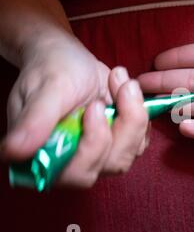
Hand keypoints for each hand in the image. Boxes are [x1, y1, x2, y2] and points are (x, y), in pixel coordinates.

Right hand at [2, 33, 148, 187]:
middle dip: (125, 123)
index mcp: (46, 156)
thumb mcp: (45, 90)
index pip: (75, 174)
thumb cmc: (50, 70)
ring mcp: (101, 152)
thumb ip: (34, 121)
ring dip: (135, 113)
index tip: (96, 106)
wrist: (66, 57)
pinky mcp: (120, 140)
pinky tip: (125, 88)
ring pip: (133, 151)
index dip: (93, 146)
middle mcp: (75, 161)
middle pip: (113, 164)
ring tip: (120, 80)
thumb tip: (13, 152)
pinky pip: (142, 138)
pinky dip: (141, 111)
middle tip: (120, 84)